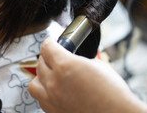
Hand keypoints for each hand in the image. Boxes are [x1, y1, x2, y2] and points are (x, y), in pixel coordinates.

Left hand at [28, 38, 146, 112]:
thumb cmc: (112, 94)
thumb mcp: (97, 65)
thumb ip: (80, 59)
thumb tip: (75, 59)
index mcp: (65, 65)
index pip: (46, 47)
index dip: (50, 42)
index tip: (52, 42)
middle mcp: (54, 82)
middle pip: (40, 63)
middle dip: (47, 57)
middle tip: (55, 57)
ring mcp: (52, 99)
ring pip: (34, 83)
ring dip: (40, 76)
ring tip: (51, 75)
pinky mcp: (54, 112)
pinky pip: (41, 100)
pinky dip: (45, 93)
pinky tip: (55, 91)